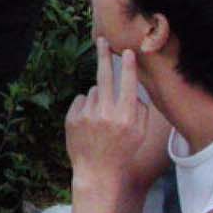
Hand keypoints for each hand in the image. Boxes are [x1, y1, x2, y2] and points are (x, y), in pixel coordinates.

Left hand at [65, 38, 148, 183]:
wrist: (97, 171)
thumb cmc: (122, 151)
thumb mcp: (140, 133)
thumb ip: (140, 110)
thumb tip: (133, 89)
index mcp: (125, 116)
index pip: (128, 84)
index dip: (128, 66)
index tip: (128, 51)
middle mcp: (106, 113)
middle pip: (104, 76)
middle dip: (104, 55)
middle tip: (102, 40)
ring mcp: (87, 115)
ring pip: (93, 91)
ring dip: (98, 98)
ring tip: (101, 119)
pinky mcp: (72, 118)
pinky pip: (81, 100)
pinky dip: (86, 106)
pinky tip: (89, 123)